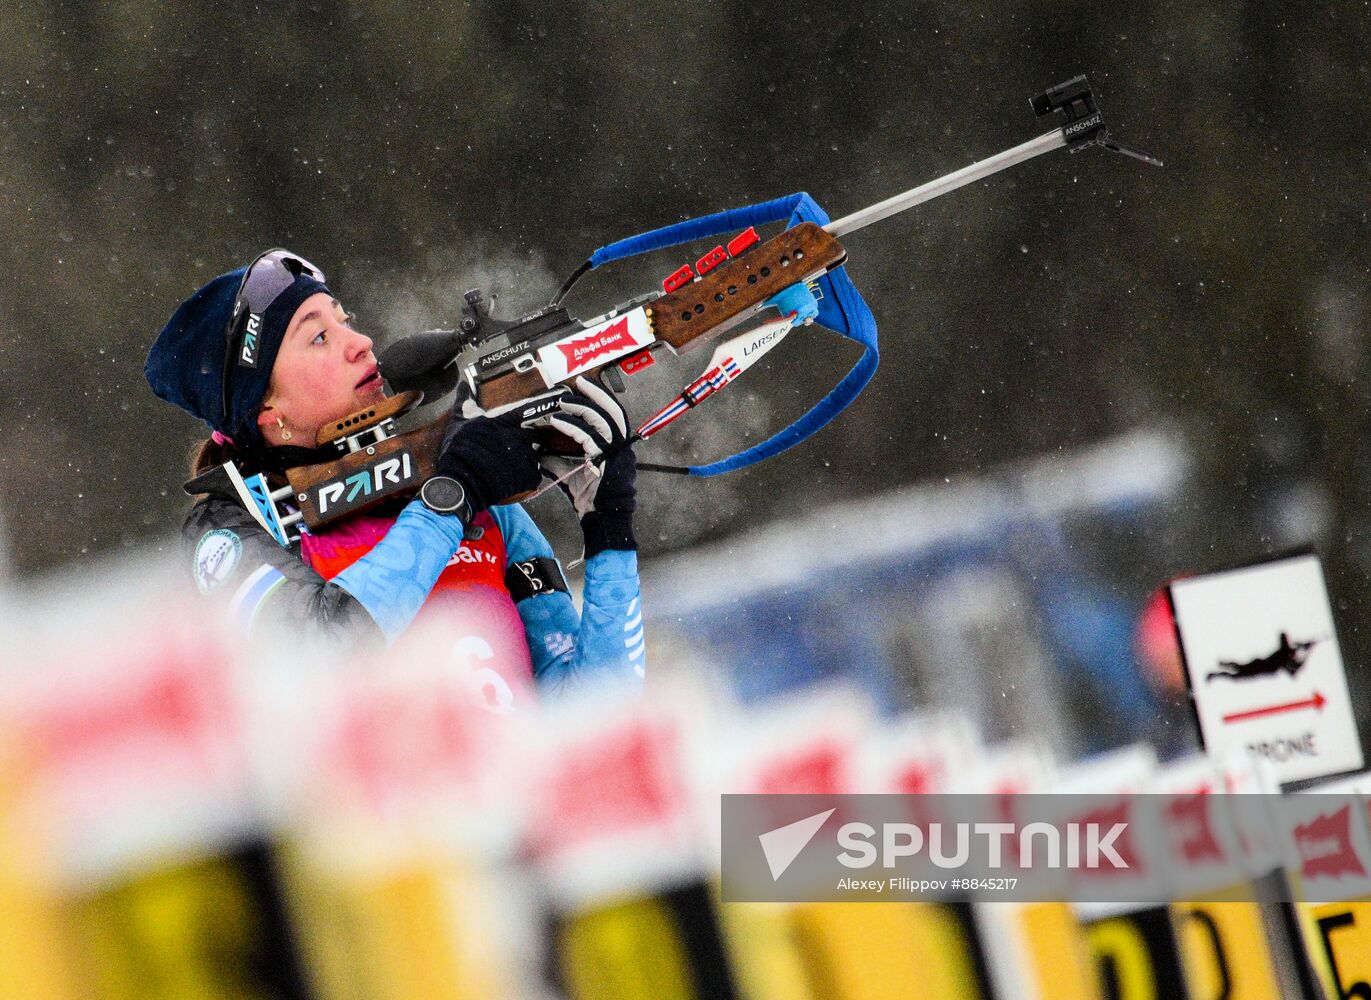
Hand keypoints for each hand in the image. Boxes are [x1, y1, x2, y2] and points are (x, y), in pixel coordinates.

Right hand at [437, 387, 561, 512]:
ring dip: (527, 457)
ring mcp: (527, 456)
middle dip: (530, 437)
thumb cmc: (459, 449)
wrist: (461, 482)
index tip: (563, 395)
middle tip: (514, 446)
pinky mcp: (529, 475)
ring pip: (536, 452)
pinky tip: (510, 476)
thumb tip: (464, 385)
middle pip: (537, 433)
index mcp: (507, 420)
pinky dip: (525, 475)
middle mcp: (521, 435)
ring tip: (508, 463)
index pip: (535, 407)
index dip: (550, 401)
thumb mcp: (459, 421)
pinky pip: (534, 472)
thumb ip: (465, 401)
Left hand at [540, 376, 637, 554]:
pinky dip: (572, 426)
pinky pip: (589, 436)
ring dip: (582, 407)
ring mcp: (616, 452)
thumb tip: (540, 453)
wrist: (603, 518)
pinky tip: (558, 421)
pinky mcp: (606, 459)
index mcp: (617, 447)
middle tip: (578, 383)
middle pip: (612, 410)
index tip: (584, 387)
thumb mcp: (574, 476)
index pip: (612, 415)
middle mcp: (621, 446)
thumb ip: (561, 462)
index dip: (600, 399)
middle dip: (596, 394)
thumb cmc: (592, 499)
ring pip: (602, 419)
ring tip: (564, 401)